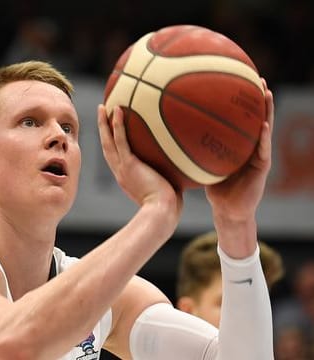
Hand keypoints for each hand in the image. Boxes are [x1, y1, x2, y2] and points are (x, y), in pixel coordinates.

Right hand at [97, 104, 181, 214]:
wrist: (162, 213)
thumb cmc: (169, 207)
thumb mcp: (167, 188)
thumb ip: (171, 176)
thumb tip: (188, 167)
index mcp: (127, 178)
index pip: (116, 158)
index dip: (112, 143)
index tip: (112, 132)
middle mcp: (120, 172)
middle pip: (106, 147)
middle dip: (103, 130)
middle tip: (101, 113)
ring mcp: (122, 168)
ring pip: (108, 142)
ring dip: (103, 123)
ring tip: (102, 106)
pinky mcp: (129, 165)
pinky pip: (121, 141)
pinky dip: (117, 125)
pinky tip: (117, 109)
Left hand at [205, 79, 273, 221]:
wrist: (228, 210)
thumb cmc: (214, 187)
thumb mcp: (201, 164)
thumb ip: (192, 149)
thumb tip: (166, 135)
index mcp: (238, 143)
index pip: (240, 117)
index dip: (240, 100)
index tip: (237, 78)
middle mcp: (250, 145)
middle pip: (255, 117)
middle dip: (257, 97)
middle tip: (257, 76)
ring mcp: (258, 155)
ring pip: (265, 128)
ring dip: (267, 111)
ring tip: (266, 93)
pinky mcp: (262, 168)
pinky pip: (263, 150)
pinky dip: (264, 137)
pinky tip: (263, 125)